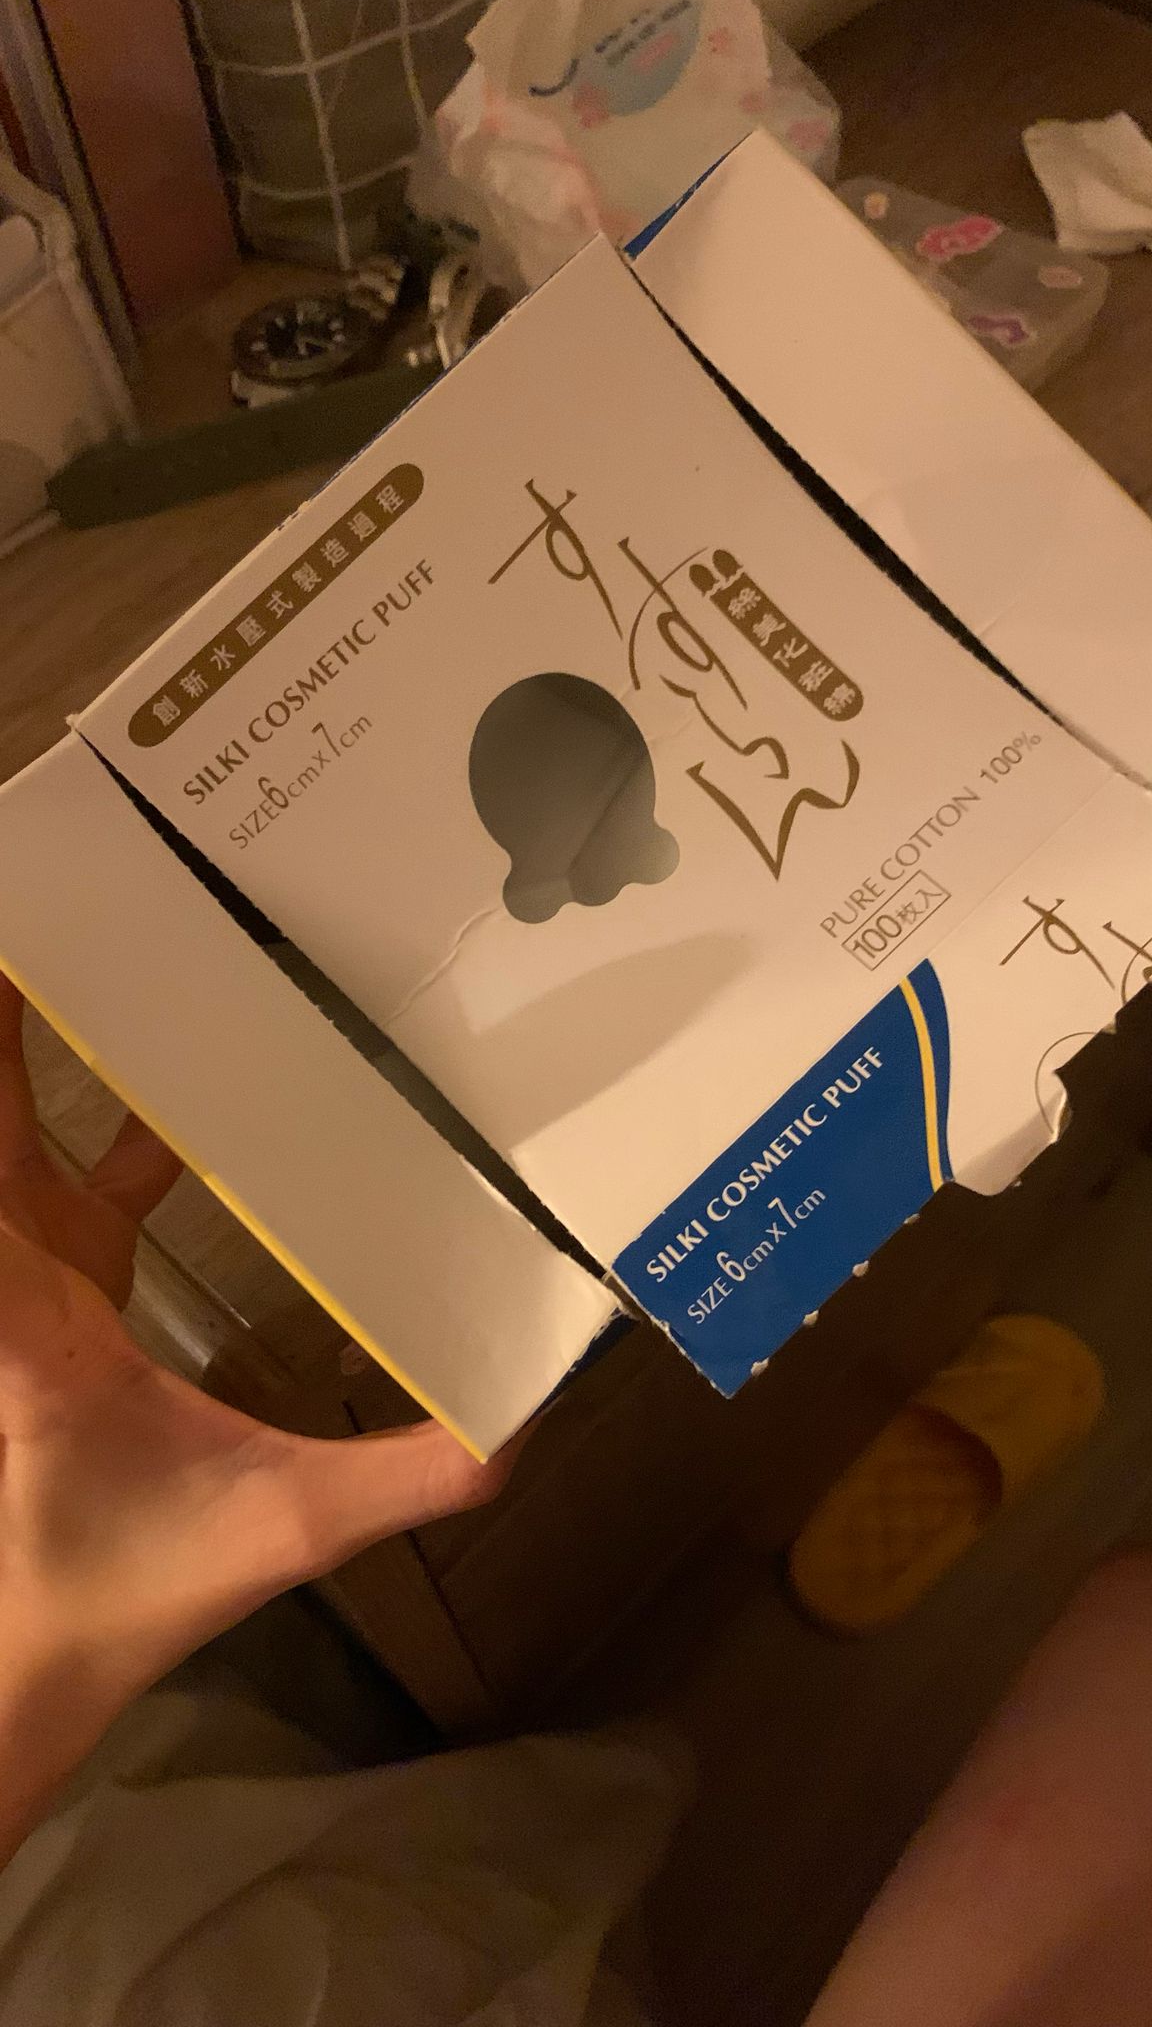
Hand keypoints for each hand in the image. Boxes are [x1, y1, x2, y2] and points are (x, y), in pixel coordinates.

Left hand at [0, 976, 514, 1809]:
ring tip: (97, 953)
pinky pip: (63, 1177)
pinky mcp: (53, 1295)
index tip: (36, 933)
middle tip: (75, 908)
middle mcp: (8, 1271)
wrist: (35, 1660)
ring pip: (14, 1135)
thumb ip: (411, 1473)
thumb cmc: (130, 1582)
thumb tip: (530, 1416)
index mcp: (27, 1301)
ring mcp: (25, 1279)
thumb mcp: (283, 1525)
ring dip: (39, 1056)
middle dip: (23, 1013)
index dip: (0, 1031)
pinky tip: (173, 1085)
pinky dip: (103, 1123)